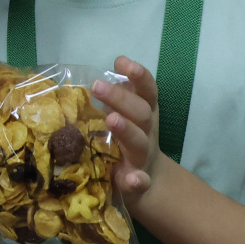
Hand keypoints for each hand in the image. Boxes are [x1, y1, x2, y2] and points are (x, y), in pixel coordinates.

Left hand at [94, 56, 161, 206]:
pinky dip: (138, 180)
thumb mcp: (126, 113)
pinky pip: (140, 182)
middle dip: (121, 98)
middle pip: (140, 112)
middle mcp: (147, 131)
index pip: (147, 90)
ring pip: (139, 142)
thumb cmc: (127, 137)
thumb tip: (99, 75)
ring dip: (127, 130)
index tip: (121, 62)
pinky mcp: (136, 182)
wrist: (143, 180)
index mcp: (145, 111)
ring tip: (111, 119)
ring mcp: (143, 156)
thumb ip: (118, 95)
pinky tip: (134, 179)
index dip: (138, 75)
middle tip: (97, 86)